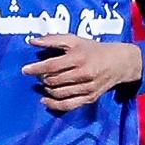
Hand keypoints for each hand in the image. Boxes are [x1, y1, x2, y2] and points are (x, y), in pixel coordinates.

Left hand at [21, 34, 141, 112]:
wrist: (119, 62)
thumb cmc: (93, 49)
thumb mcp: (75, 39)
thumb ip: (53, 39)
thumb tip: (31, 41)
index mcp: (78, 57)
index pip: (52, 65)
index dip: (36, 68)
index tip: (25, 70)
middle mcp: (83, 73)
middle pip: (54, 80)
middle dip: (42, 78)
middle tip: (38, 74)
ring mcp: (87, 88)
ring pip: (59, 93)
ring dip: (47, 89)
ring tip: (44, 83)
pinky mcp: (90, 98)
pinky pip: (68, 105)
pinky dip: (54, 105)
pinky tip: (45, 101)